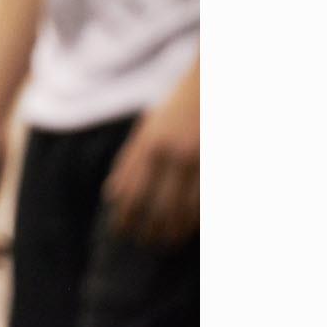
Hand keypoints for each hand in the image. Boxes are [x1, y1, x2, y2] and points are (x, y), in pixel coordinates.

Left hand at [103, 71, 198, 245]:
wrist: (208, 83)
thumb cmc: (174, 106)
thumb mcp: (146, 128)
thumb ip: (131, 159)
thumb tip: (113, 193)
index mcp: (145, 144)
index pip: (128, 189)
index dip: (123, 214)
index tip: (120, 231)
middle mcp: (166, 153)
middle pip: (151, 202)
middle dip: (145, 227)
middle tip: (144, 243)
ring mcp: (193, 158)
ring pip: (179, 205)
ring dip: (171, 228)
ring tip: (166, 242)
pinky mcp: (213, 162)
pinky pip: (203, 198)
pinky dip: (195, 217)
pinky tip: (189, 229)